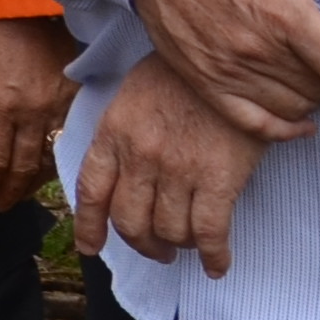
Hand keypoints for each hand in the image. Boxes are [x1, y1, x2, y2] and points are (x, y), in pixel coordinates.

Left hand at [0, 15, 79, 210]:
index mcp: (1, 105)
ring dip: (32, 183)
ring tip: (19, 195)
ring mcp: (59, 107)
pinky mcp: (77, 100)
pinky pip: (67, 140)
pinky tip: (46, 172)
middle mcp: (32, 112)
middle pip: (23, 167)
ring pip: (48, 159)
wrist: (30, 9)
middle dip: (9, 192)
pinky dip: (55, 161)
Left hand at [69, 51, 268, 274]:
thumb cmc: (183, 71)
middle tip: (158, 248)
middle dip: (143, 244)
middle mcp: (139, 156)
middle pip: (130, 222)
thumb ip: (121, 132)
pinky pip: (209, 232)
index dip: (90, 227)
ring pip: (169, 231)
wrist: (230, 54)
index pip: (91, 192)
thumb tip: (117, 168)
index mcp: (113, 133)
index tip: (92, 248)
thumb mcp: (134, 92)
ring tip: (188, 244)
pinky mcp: (217, 179)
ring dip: (178, 246)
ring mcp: (177, 170)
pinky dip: (214, 256)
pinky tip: (218, 265)